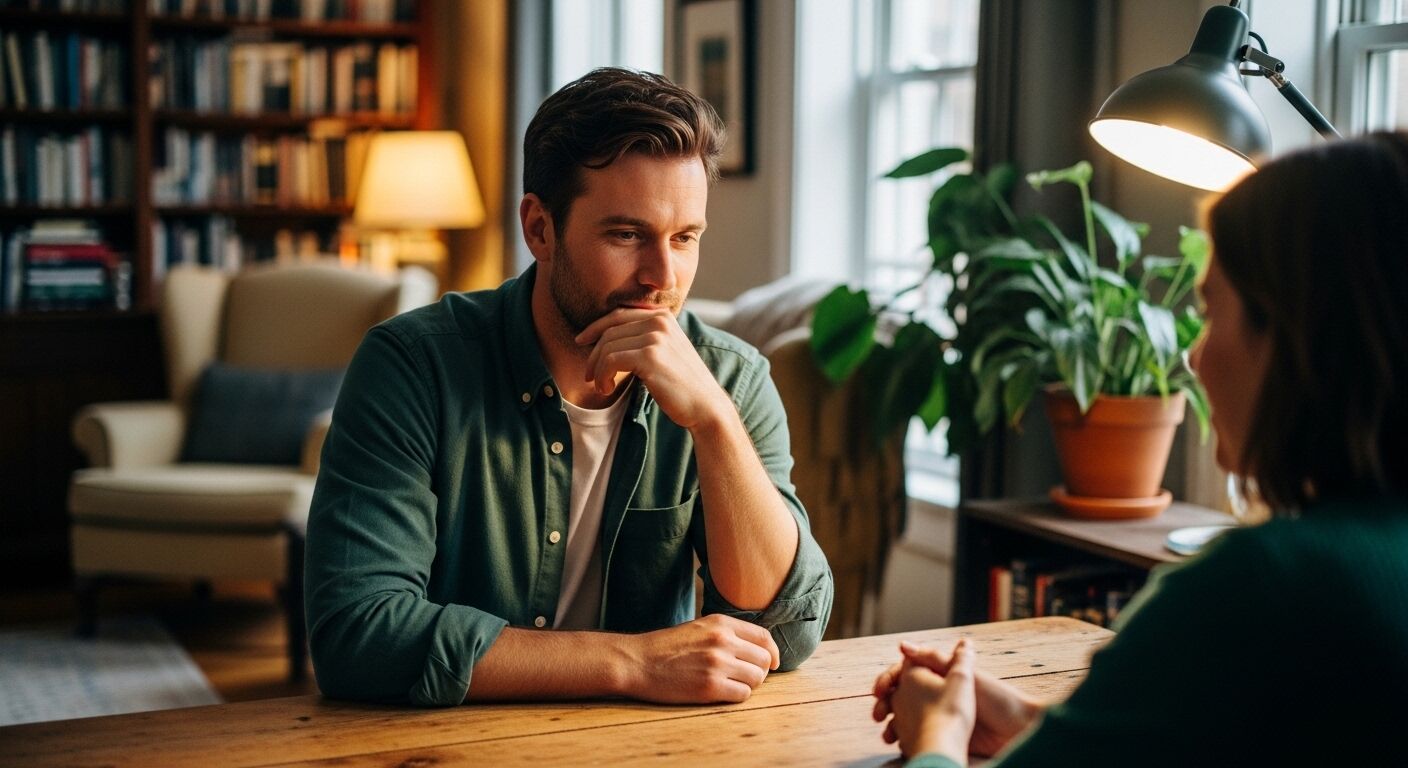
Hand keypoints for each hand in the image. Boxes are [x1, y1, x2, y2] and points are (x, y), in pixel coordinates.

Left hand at [576, 308, 731, 429]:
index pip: (618, 315)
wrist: (705, 405)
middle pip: (610, 330)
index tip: (581, 341)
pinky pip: (611, 360)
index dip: (595, 327)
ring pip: (607, 346)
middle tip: (589, 376)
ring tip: (602, 387)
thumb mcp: (664, 352)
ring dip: (598, 369)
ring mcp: (656, 337)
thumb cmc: (681, 385)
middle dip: (594, 354)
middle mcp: (660, 321)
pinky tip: (607, 389)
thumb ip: (643, 339)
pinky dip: (603, 376)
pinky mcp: (650, 355)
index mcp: (663, 316)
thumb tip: (605, 338)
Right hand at [620, 614, 780, 703]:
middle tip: (747, 676)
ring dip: (749, 684)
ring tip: (732, 684)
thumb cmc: (667, 647)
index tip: (772, 662)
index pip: (763, 636)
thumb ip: (727, 633)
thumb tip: (757, 649)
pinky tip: (722, 693)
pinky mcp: (710, 687)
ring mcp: (717, 664)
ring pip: (757, 678)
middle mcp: (722, 641)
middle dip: (761, 671)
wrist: (638, 661)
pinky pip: (742, 694)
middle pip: (764, 659)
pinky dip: (737, 696)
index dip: (773, 652)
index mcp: (721, 623)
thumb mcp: (699, 627)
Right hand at [873, 640, 1040, 757]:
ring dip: (891, 724)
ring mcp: (938, 716)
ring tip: (887, 734)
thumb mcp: (961, 674)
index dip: (888, 680)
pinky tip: (900, 743)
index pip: (904, 674)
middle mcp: (936, 694)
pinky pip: (916, 736)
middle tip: (878, 714)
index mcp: (939, 676)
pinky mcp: (944, 734)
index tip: (879, 691)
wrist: (1016, 729)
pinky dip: (904, 738)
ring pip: (904, 718)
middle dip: (884, 704)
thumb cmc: (995, 698)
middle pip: (899, 697)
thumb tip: (902, 645)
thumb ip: (933, 658)